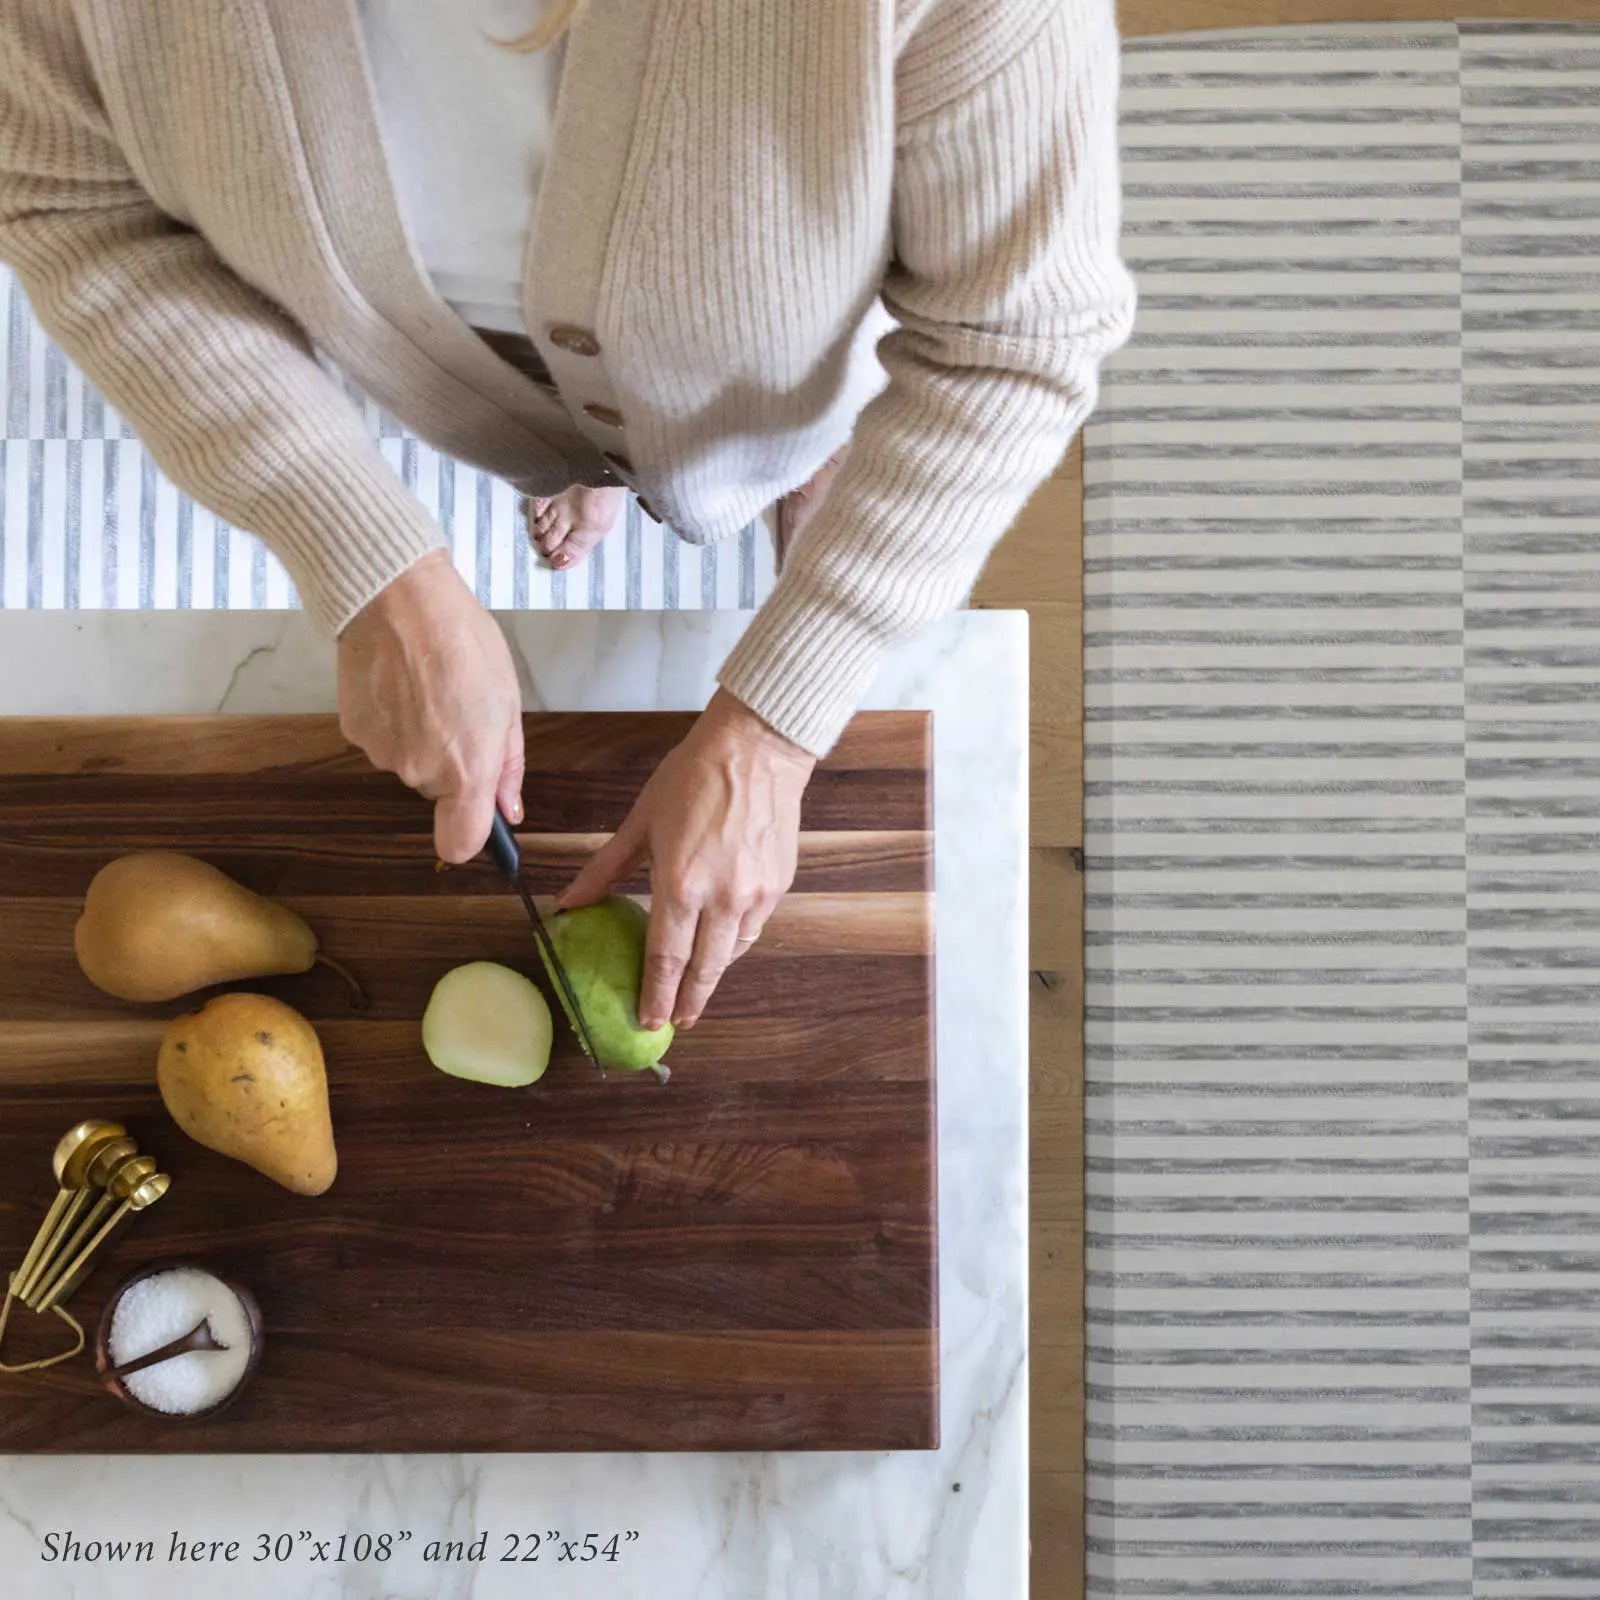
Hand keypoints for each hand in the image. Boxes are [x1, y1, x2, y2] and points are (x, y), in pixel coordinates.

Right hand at [338, 551, 524, 862]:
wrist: (397, 597)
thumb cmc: (463, 642)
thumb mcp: (506, 701)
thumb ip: (507, 765)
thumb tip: (509, 810)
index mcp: (467, 770)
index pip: (460, 844)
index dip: (473, 838)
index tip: (481, 818)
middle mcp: (419, 773)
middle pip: (437, 791)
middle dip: (452, 761)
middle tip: (459, 709)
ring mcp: (381, 754)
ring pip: (409, 762)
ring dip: (421, 737)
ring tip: (428, 686)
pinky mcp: (353, 732)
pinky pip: (383, 740)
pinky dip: (392, 720)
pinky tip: (399, 682)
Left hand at [559, 690, 814, 1028]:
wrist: (757, 749)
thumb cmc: (694, 777)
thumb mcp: (641, 822)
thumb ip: (606, 870)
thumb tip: (570, 903)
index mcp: (680, 884)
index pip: (665, 957)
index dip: (655, 995)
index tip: (649, 1020)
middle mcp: (722, 898)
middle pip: (704, 969)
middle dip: (689, 1001)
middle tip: (676, 1022)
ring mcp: (756, 894)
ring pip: (733, 952)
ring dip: (713, 973)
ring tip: (697, 986)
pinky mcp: (779, 885)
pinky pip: (754, 927)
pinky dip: (736, 940)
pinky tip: (722, 941)